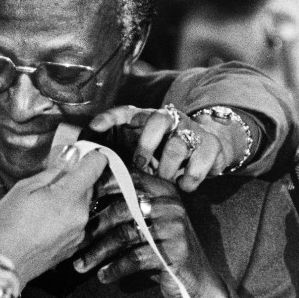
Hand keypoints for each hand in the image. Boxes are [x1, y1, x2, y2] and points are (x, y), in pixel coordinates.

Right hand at [0, 147, 107, 282]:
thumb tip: (69, 158)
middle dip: (73, 181)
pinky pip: (75, 223)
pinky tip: (44, 223)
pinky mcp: (73, 246)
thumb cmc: (8, 225)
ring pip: (82, 205)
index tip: (80, 154)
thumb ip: (52, 172)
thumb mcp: (24, 188)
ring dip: (68, 201)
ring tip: (42, 207)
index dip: (90, 156)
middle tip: (48, 184)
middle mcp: (81, 215)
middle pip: (89, 186)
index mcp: (70, 196)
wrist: (4, 263)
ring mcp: (79, 233)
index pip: (95, 166)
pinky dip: (65, 218)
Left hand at [72, 173, 227, 297]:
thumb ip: (128, 208)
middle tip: (73, 242)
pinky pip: (135, 257)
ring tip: (80, 264)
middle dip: (94, 228)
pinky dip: (115, 268)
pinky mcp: (174, 251)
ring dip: (98, 252)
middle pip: (121, 209)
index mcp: (163, 190)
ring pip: (125, 235)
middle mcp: (170, 204)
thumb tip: (84, 202)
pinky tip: (103, 275)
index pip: (128, 179)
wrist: (197, 282)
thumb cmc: (164, 250)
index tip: (76, 198)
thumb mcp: (150, 223)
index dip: (101, 186)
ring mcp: (174, 227)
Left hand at [88, 105, 242, 191]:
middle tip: (140, 165)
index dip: (110, 117)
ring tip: (164, 181)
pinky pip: (203, 159)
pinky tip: (184, 185)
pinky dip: (192, 176)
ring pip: (179, 144)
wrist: (209, 149)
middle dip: (147, 144)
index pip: (126, 112)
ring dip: (168, 167)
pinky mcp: (211, 146)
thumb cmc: (164, 156)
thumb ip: (118, 157)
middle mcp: (169, 121)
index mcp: (146, 120)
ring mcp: (191, 131)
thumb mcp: (140, 154)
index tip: (95, 127)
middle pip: (158, 120)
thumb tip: (87, 166)